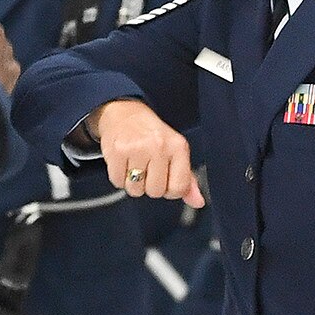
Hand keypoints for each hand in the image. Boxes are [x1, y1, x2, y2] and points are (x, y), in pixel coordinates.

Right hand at [88, 100, 203, 206]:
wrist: (125, 113)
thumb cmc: (152, 134)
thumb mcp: (175, 151)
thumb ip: (187, 179)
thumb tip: (197, 202)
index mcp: (178, 147)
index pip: (179, 187)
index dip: (170, 189)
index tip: (166, 179)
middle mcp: (158, 147)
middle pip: (156, 192)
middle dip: (150, 185)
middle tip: (148, 168)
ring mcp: (137, 149)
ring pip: (136, 190)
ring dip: (134, 183)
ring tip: (135, 164)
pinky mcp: (117, 152)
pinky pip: (118, 182)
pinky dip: (119, 177)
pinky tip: (124, 163)